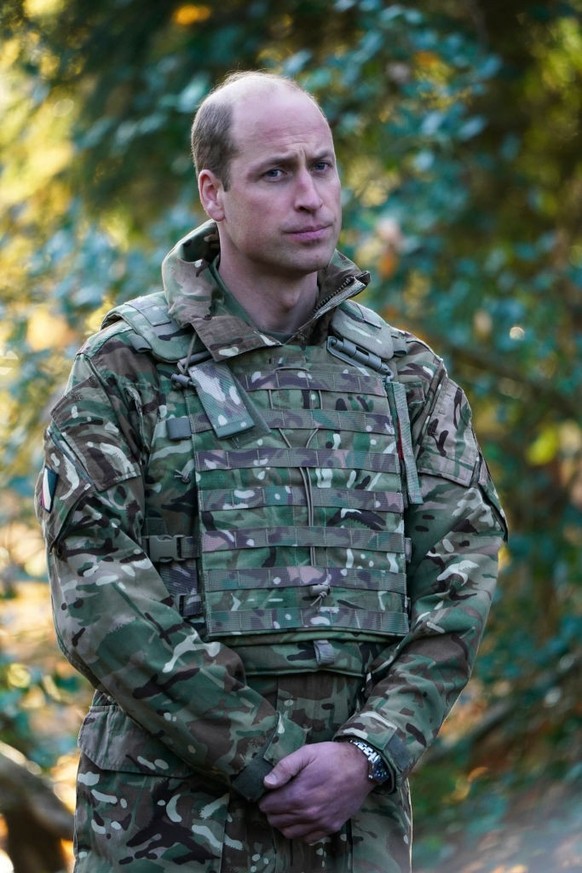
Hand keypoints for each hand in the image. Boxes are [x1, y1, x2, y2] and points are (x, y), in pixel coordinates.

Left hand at [258, 741, 373, 843]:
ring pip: (289, 833)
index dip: (265, 798)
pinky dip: (300, 831)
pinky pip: (307, 839)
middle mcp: (308, 813)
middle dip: (272, 810)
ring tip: (288, 808)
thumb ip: (285, 767)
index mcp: (298, 794)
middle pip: (276, 821)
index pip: (269, 807)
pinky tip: (302, 818)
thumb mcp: (307, 753)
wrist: (362, 767)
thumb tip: (266, 783)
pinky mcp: (331, 827)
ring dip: (284, 822)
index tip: (269, 792)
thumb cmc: (332, 756)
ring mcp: (320, 823)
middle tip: (277, 798)